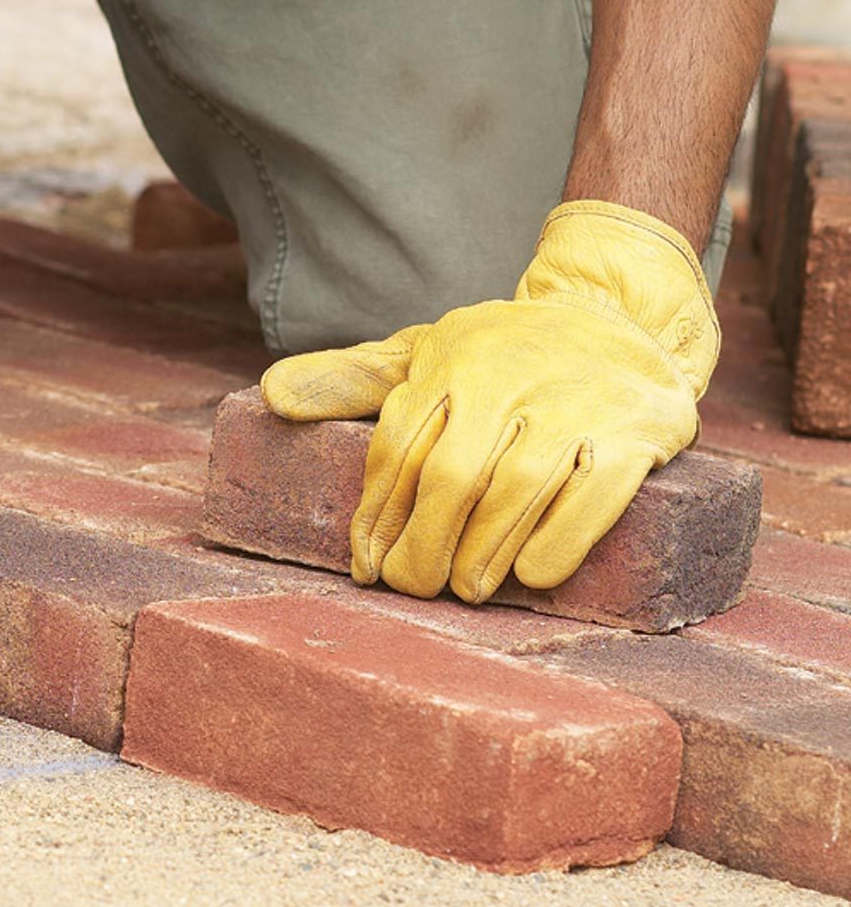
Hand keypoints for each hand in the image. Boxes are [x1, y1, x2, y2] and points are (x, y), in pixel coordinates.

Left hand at [261, 201, 717, 601]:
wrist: (617, 315)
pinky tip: (533, 575)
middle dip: (423, 542)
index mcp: (450, 361)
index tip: (365, 566)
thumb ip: (352, 379)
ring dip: (483, 551)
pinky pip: (597, 490)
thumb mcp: (424, 354)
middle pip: (452, 475)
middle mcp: (510, 377)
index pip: (398, 449)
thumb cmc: (502, 354)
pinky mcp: (636, 428)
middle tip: (413, 587)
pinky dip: (562, 537)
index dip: (375, 515)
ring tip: (464, 591)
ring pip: (518, 487)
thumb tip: (270, 396)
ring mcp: (576, 401)